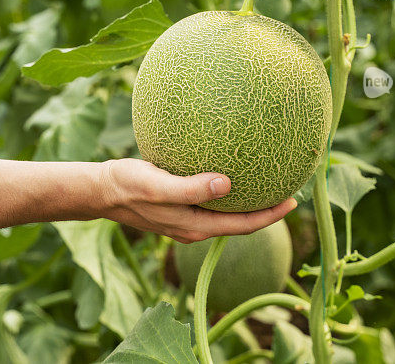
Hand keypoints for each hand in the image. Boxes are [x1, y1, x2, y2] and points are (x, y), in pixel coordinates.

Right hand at [96, 158, 296, 242]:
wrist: (101, 189)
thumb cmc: (127, 186)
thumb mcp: (157, 185)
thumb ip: (190, 188)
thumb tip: (227, 184)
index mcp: (194, 226)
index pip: (242, 226)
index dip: (270, 216)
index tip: (293, 201)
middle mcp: (195, 225)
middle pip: (240, 221)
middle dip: (266, 208)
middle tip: (290, 187)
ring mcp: (187, 216)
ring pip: (227, 211)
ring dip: (249, 198)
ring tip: (270, 178)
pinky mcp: (180, 203)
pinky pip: (212, 198)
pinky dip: (229, 188)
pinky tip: (233, 168)